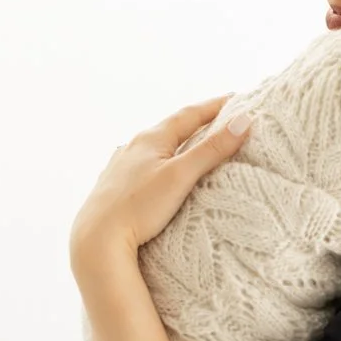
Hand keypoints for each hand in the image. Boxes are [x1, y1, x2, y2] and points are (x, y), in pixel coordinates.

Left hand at [70, 96, 252, 268]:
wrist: (97, 240)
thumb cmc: (138, 207)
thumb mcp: (180, 176)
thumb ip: (211, 150)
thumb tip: (243, 121)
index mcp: (150, 138)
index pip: (189, 114)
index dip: (215, 106)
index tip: (238, 99)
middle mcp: (133, 146)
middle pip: (171, 128)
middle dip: (197, 123)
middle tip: (221, 119)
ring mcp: (122, 166)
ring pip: (156, 147)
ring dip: (178, 143)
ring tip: (194, 144)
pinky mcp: (115, 187)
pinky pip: (144, 166)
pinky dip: (161, 162)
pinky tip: (161, 172)